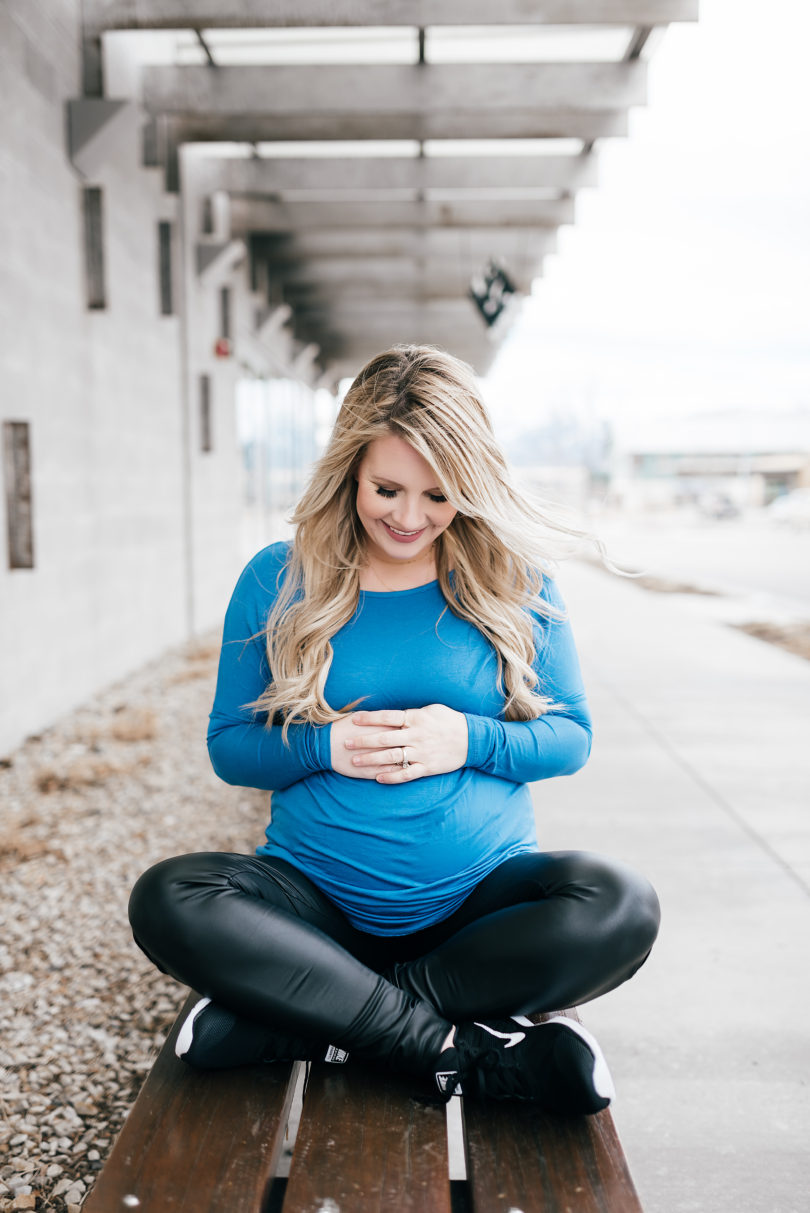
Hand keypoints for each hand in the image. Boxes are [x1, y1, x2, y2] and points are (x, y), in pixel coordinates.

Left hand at [343, 705, 468, 783]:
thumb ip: (411, 713)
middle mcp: (415, 735)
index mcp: (415, 718)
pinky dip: (391, 777)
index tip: (353, 720)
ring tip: (355, 762)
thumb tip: (393, 714)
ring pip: (391, 757)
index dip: (369, 718)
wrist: (472, 739)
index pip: (387, 717)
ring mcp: (421, 752)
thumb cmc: (450, 721)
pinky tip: (377, 778)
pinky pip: (406, 773)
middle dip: (363, 741)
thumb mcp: (431, 710)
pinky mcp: (427, 767)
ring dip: (371, 760)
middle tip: (346, 743)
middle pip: (384, 738)